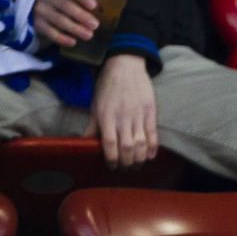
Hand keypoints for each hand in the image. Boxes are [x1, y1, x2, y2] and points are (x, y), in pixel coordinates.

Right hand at [33, 0, 99, 48]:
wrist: (35, 3)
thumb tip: (101, 11)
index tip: (94, 6)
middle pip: (66, 5)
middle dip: (82, 16)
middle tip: (95, 25)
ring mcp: (41, 9)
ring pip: (59, 20)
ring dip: (75, 29)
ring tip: (88, 35)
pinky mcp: (37, 23)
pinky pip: (50, 32)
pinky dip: (62, 38)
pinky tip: (73, 42)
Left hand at [86, 54, 158, 168]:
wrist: (125, 66)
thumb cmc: (107, 86)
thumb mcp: (95, 105)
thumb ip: (92, 126)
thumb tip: (83, 142)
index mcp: (107, 116)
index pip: (110, 143)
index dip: (111, 159)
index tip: (111, 166)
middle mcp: (123, 117)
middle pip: (127, 147)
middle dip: (126, 162)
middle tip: (124, 169)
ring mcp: (138, 115)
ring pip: (141, 143)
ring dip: (139, 158)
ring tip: (136, 165)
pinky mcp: (150, 112)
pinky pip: (153, 133)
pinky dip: (153, 147)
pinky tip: (150, 156)